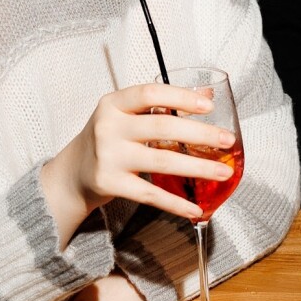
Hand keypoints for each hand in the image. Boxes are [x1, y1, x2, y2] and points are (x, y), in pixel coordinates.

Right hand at [40, 80, 236, 244]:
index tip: (209, 105)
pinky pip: (149, 194)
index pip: (150, 93)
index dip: (180, 97)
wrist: (72, 174)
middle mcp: (108, 127)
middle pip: (162, 126)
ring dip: (197, 168)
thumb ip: (161, 105)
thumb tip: (207, 94)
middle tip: (228, 140)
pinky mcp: (110, 183)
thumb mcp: (126, 115)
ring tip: (223, 172)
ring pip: (161, 161)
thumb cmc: (107, 139)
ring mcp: (108, 156)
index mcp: (113, 103)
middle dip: (200, 133)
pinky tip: (196, 208)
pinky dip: (175, 203)